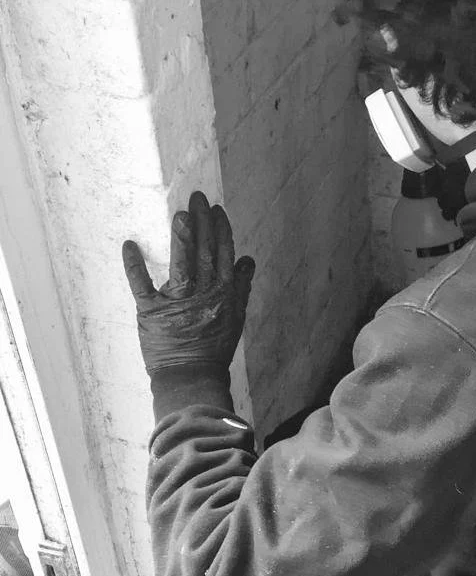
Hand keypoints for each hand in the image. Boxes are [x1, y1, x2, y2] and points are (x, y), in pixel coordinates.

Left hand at [122, 192, 254, 376]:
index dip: (221, 229)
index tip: (217, 209)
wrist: (192, 377)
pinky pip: (141, 286)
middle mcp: (203, 295)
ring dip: (181, 239)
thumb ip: (242, 287)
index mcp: (224, 293)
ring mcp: (177, 303)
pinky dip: (134, 266)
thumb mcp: (236, 317)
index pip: (223, 254)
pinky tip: (129, 245)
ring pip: (181, 265)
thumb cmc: (214, 348)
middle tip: (197, 198)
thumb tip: (247, 260)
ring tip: (180, 215)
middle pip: (204, 252)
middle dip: (202, 222)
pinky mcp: (151, 312)